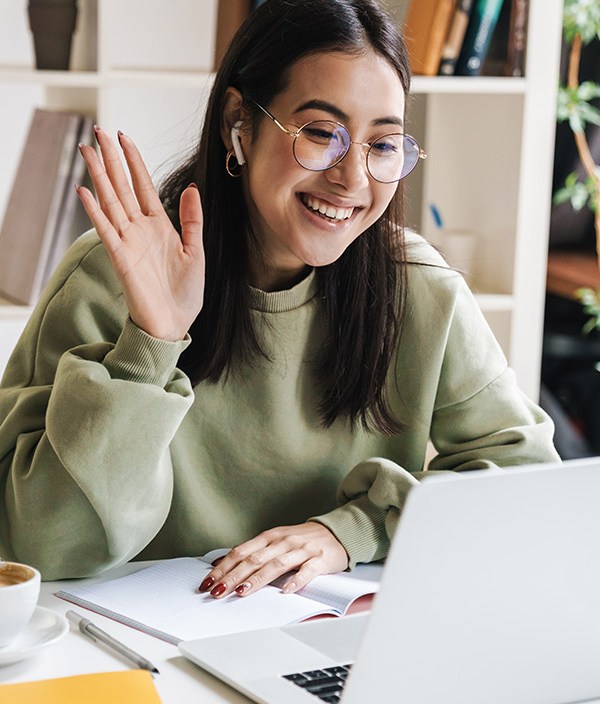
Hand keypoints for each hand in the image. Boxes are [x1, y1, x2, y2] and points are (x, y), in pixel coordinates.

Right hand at [76, 127, 204, 340]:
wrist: (174, 324)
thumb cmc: (185, 293)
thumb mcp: (195, 251)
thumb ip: (192, 220)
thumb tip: (192, 188)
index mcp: (160, 226)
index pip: (143, 186)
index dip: (134, 161)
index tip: (125, 136)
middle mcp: (140, 230)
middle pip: (122, 187)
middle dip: (111, 159)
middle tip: (99, 130)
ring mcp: (128, 242)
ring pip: (110, 202)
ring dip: (98, 176)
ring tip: (87, 150)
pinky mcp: (121, 259)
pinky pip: (106, 230)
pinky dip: (95, 211)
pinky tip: (84, 191)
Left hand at [199, 523, 348, 597]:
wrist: (337, 532)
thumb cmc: (302, 539)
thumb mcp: (275, 540)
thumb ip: (252, 551)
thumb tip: (222, 562)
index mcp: (270, 537)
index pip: (241, 552)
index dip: (223, 567)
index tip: (208, 582)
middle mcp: (283, 541)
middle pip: (254, 559)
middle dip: (233, 576)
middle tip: (217, 592)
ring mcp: (302, 550)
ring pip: (276, 564)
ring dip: (257, 579)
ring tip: (242, 591)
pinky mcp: (320, 559)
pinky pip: (307, 571)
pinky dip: (296, 580)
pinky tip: (286, 590)